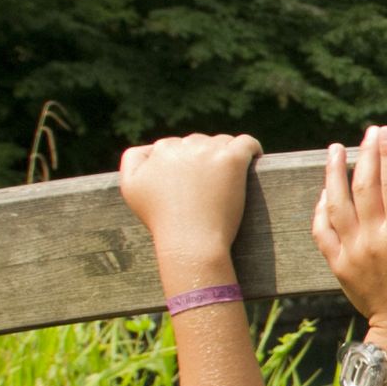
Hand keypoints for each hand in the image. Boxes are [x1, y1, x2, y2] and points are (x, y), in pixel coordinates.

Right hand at [119, 134, 262, 269]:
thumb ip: (132, 161)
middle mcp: (181, 146)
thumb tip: (149, 146)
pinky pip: (247, 142)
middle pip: (197, 142)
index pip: (173, 145)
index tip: (190, 183)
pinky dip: (252, 148)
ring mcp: (207, 151)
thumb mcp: (131, 189)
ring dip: (224, 157)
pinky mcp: (230, 160)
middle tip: (208, 188)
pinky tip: (255, 158)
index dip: (182, 164)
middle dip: (202, 160)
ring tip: (227, 181)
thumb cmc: (163, 222)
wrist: (190, 243)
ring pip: (221, 142)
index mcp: (159, 151)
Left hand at [316, 125, 386, 328]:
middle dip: (366, 154)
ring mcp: (350, 252)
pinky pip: (320, 230)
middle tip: (370, 132)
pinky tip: (324, 192)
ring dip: (333, 173)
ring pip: (335, 203)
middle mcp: (371, 241)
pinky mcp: (337, 264)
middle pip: (362, 186)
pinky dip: (320, 208)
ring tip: (335, 149)